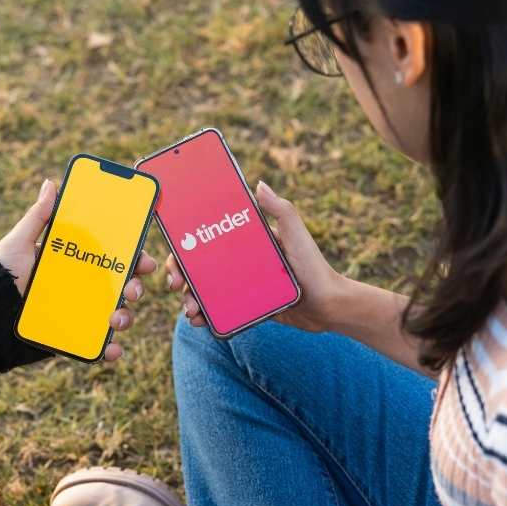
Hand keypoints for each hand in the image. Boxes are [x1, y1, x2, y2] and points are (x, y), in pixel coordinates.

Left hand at [0, 179, 157, 360]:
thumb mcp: (17, 243)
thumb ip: (37, 217)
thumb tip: (51, 184)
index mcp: (74, 262)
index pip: (112, 256)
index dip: (134, 256)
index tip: (145, 259)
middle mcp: (81, 287)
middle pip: (121, 285)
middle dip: (135, 286)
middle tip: (133, 288)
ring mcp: (79, 314)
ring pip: (115, 315)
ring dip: (125, 317)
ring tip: (116, 319)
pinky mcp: (71, 338)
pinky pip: (96, 346)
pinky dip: (109, 350)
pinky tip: (112, 349)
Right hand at [165, 180, 346, 332]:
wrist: (329, 306)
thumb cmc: (314, 266)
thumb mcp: (296, 234)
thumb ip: (280, 209)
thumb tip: (258, 184)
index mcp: (247, 243)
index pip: (208, 240)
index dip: (187, 247)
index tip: (176, 258)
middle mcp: (241, 263)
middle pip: (201, 267)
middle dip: (183, 276)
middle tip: (176, 286)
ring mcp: (243, 286)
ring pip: (207, 290)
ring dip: (191, 300)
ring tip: (190, 310)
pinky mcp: (248, 307)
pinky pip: (221, 310)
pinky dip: (206, 316)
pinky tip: (199, 321)